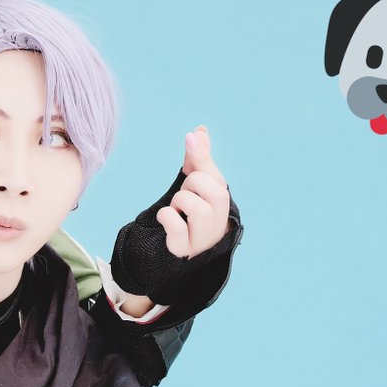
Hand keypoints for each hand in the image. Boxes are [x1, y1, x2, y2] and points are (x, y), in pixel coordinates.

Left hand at [111, 125, 237, 303]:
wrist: (167, 254)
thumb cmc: (186, 217)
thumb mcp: (191, 187)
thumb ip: (196, 161)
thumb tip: (199, 131)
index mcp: (221, 204)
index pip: (216, 177)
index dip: (201, 157)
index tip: (189, 137)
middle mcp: (217, 223)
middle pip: (213, 191)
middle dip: (192, 184)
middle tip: (182, 194)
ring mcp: (201, 239)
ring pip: (199, 209)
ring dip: (181, 202)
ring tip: (176, 208)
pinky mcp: (182, 251)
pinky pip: (177, 228)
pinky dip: (168, 217)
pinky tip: (165, 217)